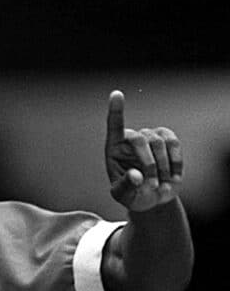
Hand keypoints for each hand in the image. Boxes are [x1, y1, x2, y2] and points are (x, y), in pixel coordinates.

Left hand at [104, 90, 183, 211]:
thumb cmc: (133, 194)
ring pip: (159, 142)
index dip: (116, 109)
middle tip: (152, 184)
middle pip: (140, 138)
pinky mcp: (167, 140)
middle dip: (148, 163)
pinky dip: (175, 162)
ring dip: (163, 167)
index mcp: (114, 148)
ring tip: (161, 185)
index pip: (114, 125)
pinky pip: (174, 143)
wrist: (153, 196)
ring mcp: (150, 137)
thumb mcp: (123, 195)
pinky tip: (174, 177)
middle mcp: (130, 138)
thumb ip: (126, 186)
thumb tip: (136, 175)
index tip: (117, 94)